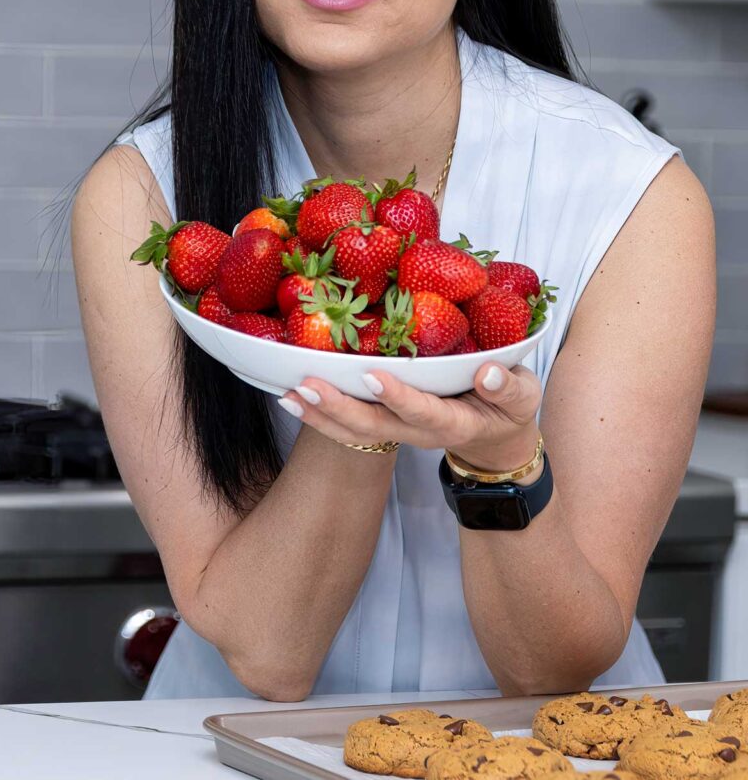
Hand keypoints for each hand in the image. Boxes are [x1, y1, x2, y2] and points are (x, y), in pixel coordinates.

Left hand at [279, 363, 542, 471]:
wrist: (495, 439)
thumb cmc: (509, 408)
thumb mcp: (523, 396)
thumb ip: (508, 386)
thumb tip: (488, 371)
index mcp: (454, 422)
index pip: (423, 411)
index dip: (398, 397)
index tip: (372, 375)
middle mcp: (419, 432)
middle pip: (374, 427)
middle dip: (340, 408)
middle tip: (308, 384)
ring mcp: (399, 432)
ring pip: (353, 432)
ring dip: (320, 415)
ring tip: (288, 393)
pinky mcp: (385, 424)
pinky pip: (347, 427)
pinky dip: (318, 415)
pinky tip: (291, 397)